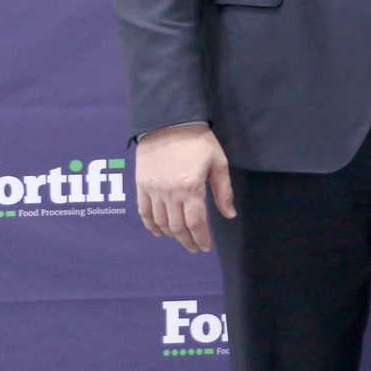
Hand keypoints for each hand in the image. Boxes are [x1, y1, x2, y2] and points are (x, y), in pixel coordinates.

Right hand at [134, 123, 233, 252]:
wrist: (169, 123)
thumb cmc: (198, 141)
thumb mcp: (218, 163)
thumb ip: (223, 191)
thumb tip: (229, 215)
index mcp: (191, 188)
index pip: (196, 223)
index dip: (201, 238)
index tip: (205, 247)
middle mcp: (170, 193)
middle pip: (177, 227)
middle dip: (187, 241)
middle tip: (195, 248)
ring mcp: (153, 190)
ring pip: (160, 222)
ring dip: (171, 234)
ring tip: (182, 239)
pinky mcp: (141, 185)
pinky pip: (144, 211)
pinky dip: (150, 225)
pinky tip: (158, 232)